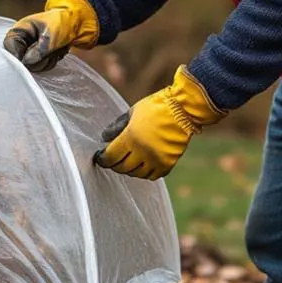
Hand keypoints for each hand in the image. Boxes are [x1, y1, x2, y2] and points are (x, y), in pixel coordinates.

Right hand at [3, 0, 98, 71]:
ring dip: (47, 60)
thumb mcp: (51, 34)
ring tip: (55, 49)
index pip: (9, 46)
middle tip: (51, 50)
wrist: (76, 23)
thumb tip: (27, 62)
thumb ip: (39, 49)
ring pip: (32, 66)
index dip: (18, 55)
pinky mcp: (38, 58)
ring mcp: (30, 51)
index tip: (29, 60)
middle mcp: (22, 42)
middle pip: (21, 60)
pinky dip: (51, 62)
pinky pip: (41, 67)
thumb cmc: (61, 22)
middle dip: (38, 58)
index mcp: (20, 30)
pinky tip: (56, 53)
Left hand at [94, 65, 226, 179]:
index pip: (111, 156)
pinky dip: (145, 172)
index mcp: (131, 137)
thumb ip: (117, 126)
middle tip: (112, 160)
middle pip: (122, 167)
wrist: (182, 109)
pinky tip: (142, 165)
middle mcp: (143, 151)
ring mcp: (156, 159)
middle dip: (114, 165)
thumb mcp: (132, 112)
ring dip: (129, 169)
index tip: (99, 157)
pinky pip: (153, 175)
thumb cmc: (155, 107)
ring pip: (137, 174)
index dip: (102, 159)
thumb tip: (104, 137)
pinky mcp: (168, 163)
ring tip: (126, 162)